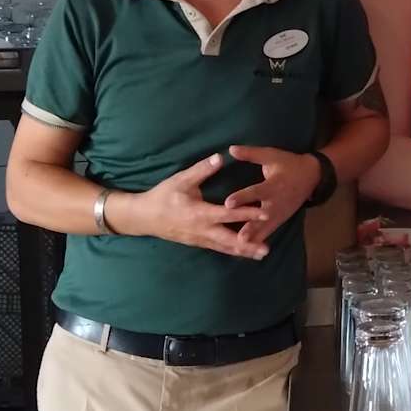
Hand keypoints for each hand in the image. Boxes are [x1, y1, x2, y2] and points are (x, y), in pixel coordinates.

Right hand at [109, 152, 269, 259]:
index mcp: (200, 213)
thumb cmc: (163, 196)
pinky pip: (217, 248)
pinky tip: (242, 252)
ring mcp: (199, 239)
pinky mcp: (197, 243)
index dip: (247, 213)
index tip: (264, 213)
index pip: (228, 214)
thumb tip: (220, 157)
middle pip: (229, 240)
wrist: (143, 217)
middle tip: (267, 249)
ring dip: (243, 251)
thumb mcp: (181, 180)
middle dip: (249, 245)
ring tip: (261, 254)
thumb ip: (202, 170)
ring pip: (224, 248)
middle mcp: (202, 230)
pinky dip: (231, 250)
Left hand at [225, 146, 321, 244]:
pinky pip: (268, 232)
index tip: (227, 203)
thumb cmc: (289, 164)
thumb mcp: (272, 155)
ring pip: (265, 228)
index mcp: (273, 185)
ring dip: (253, 239)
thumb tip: (230, 149)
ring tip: (240, 248)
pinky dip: (258, 242)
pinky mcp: (280, 220)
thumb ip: (251, 154)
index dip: (242, 197)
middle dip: (250, 227)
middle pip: (261, 217)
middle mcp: (276, 202)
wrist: (312, 177)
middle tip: (237, 237)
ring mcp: (279, 214)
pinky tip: (246, 252)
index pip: (256, 192)